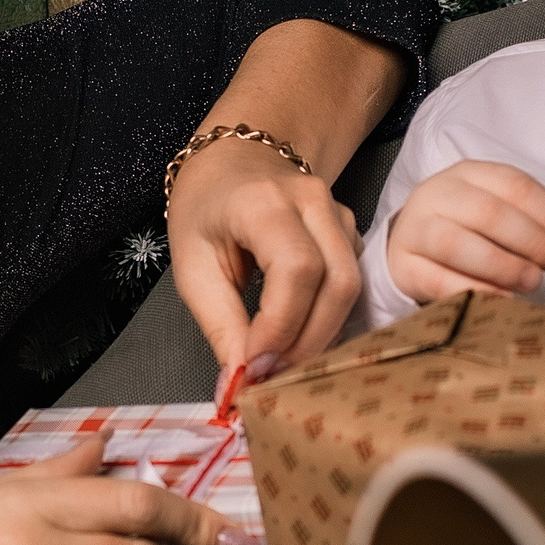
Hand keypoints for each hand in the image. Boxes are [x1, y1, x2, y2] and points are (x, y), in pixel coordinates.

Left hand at [166, 137, 364, 373]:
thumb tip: (239, 382)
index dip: (283, 325)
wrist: (233, 162)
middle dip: (308, 341)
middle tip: (271, 375)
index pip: (296, 269)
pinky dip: (328, 317)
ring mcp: (338, 212)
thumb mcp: (192, 267)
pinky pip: (352, 282)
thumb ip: (219, 324)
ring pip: (352, 287)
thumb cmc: (205, 210)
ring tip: (282, 361)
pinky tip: (298, 334)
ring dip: (321, 335)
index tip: (256, 365)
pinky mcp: (350, 230)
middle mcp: (312, 200)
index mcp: (263, 202)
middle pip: (338, 283)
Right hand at [384, 159, 544, 304]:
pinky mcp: (402, 266)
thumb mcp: (497, 213)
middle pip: (490, 213)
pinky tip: (503, 299)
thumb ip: (532, 223)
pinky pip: (437, 280)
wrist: (408, 246)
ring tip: (533, 282)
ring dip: (504, 266)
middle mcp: (437, 194)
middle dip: (534, 242)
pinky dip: (474, 290)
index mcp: (467, 174)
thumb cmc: (466, 229)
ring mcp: (415, 229)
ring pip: (458, 244)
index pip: (516, 186)